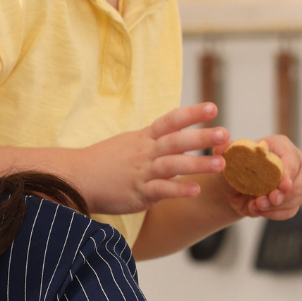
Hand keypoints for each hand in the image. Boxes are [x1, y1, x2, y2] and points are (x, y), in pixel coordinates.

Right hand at [67, 103, 227, 215]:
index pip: (170, 121)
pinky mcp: (137, 193)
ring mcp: (141, 172)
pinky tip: (195, 190)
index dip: (191, 114)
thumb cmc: (103, 162)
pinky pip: (160, 190)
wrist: (76, 178)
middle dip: (201, 137)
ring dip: (198, 164)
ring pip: (172, 164)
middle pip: (176, 140)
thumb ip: (152, 141)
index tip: (213, 108)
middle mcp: (144, 152)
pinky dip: (178, 189)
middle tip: (225, 133)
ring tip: (221, 164)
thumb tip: (175, 137)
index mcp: (144, 138)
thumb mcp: (128, 144)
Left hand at [222, 134, 301, 219]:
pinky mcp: (293, 199)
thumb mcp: (226, 160)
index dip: (290, 171)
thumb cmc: (232, 168)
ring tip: (258, 205)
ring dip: (281, 204)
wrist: (232, 189)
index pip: (292, 157)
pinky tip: (258, 210)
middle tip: (272, 199)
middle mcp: (294, 161)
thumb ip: (224, 151)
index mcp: (280, 146)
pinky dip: (276, 214)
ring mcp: (297, 181)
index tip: (282, 185)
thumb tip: (221, 143)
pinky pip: (292, 210)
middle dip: (290, 191)